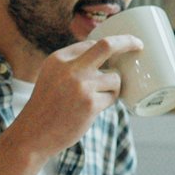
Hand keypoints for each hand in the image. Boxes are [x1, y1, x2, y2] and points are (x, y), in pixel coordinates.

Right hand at [8, 36, 141, 159]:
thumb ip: (73, 65)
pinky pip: (113, 97)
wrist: (34, 133)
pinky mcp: (90, 104)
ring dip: (113, 88)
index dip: (108, 47)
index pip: (91, 44)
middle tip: (139, 45)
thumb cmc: (47, 105)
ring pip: (115, 78)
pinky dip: (109, 101)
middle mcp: (69, 68)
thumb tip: (106, 56)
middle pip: (108, 46)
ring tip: (97, 98)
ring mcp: (81, 86)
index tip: (122, 45)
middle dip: (128, 42)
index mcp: (59, 59)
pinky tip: (94, 108)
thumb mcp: (52, 76)